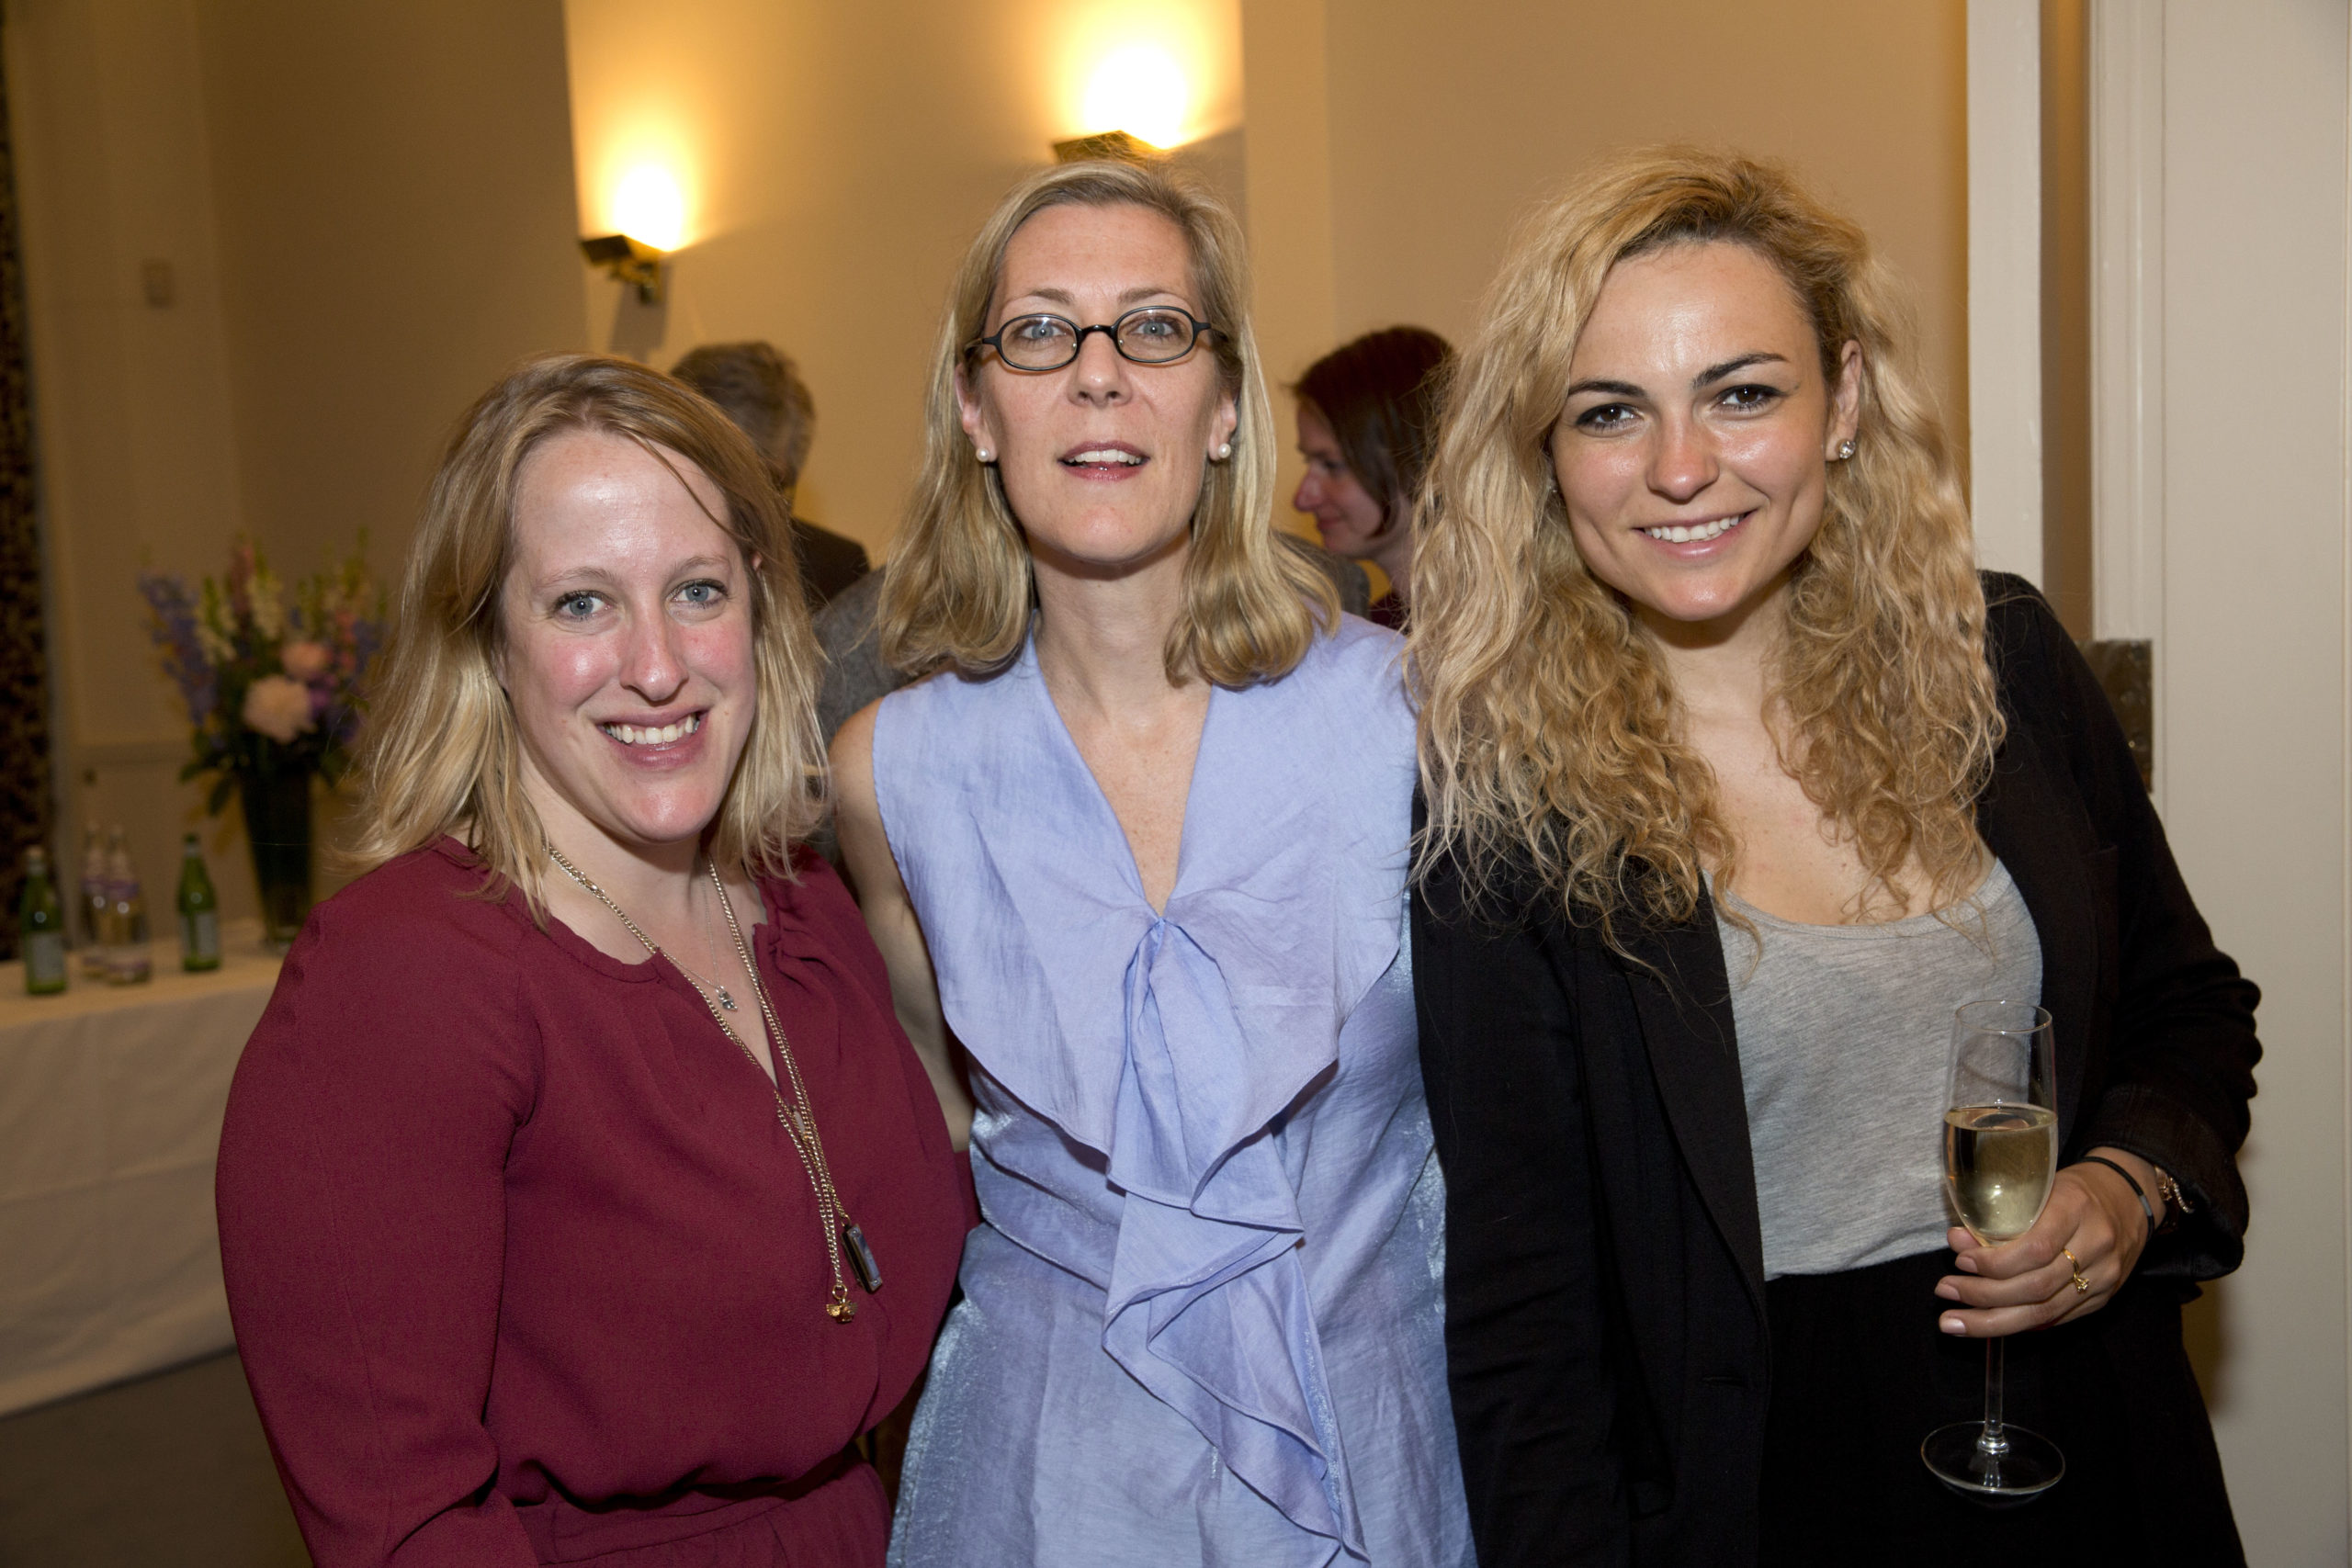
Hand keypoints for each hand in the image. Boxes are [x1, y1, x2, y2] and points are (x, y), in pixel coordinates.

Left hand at [1935, 1146, 2158, 1336]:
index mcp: (2076, 1210)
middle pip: (2036, 1288)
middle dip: (1983, 1297)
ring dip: (1994, 1321)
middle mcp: (2096, 1247)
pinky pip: (2058, 1319)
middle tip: (1946, 1292)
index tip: (1960, 1261)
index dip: (1993, 1263)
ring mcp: (2105, 1277)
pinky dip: (2021, 1323)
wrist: (2130, 1198)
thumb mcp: (2039, 1189)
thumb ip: (2000, 1217)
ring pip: (2045, 1312)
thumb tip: (1956, 1240)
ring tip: (1956, 1320)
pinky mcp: (2105, 1297)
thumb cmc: (2074, 1189)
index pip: (2034, 1249)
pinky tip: (1992, 1323)